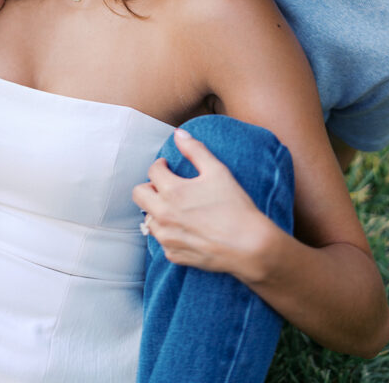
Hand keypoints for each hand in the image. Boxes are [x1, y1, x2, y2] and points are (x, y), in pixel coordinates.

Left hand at [132, 128, 268, 280]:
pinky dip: (168, 232)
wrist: (249, 247)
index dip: (161, 164)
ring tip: (175, 207)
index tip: (168, 166)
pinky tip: (184, 227)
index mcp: (172, 191)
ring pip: (147, 219)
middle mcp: (164, 215)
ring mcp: (167, 237)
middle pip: (139, 194)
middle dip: (150, 186)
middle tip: (165, 186)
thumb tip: (178, 133)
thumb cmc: (235, 207)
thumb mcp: (217, 171)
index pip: (152, 170)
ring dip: (156, 210)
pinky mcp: (174, 255)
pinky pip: (161, 240)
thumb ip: (195, 149)